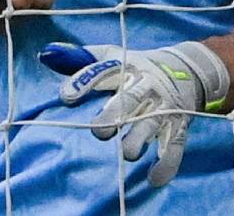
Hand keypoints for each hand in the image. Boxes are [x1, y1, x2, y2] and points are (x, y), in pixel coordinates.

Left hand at [39, 41, 229, 186]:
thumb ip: (79, 57)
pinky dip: (167, 163)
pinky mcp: (179, 125)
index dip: (84, 82)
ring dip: (140, 139)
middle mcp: (146, 85)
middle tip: (99, 132)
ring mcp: (163, 106)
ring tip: (129, 153)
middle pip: (130, 99)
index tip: (66, 97)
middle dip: (115, 114)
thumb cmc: (136, 66)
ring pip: (152, 123)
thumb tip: (46, 55)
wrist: (187, 69)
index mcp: (126, 66)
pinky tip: (154, 178)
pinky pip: (175, 145)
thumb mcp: (111, 54)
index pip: (103, 72)